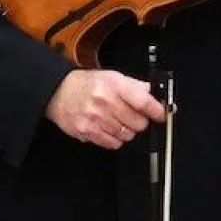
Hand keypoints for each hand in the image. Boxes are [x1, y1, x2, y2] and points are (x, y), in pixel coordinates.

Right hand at [44, 69, 165, 149]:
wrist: (59, 92)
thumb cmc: (87, 84)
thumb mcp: (113, 77)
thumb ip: (136, 86)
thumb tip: (157, 96)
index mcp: (113, 85)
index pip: (143, 101)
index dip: (157, 110)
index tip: (161, 114)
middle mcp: (105, 101)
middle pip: (138, 122)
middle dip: (139, 121)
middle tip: (132, 115)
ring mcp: (96, 118)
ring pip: (127, 135)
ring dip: (126, 130)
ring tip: (116, 120)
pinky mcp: (88, 132)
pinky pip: (113, 144)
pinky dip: (114, 138)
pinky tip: (107, 127)